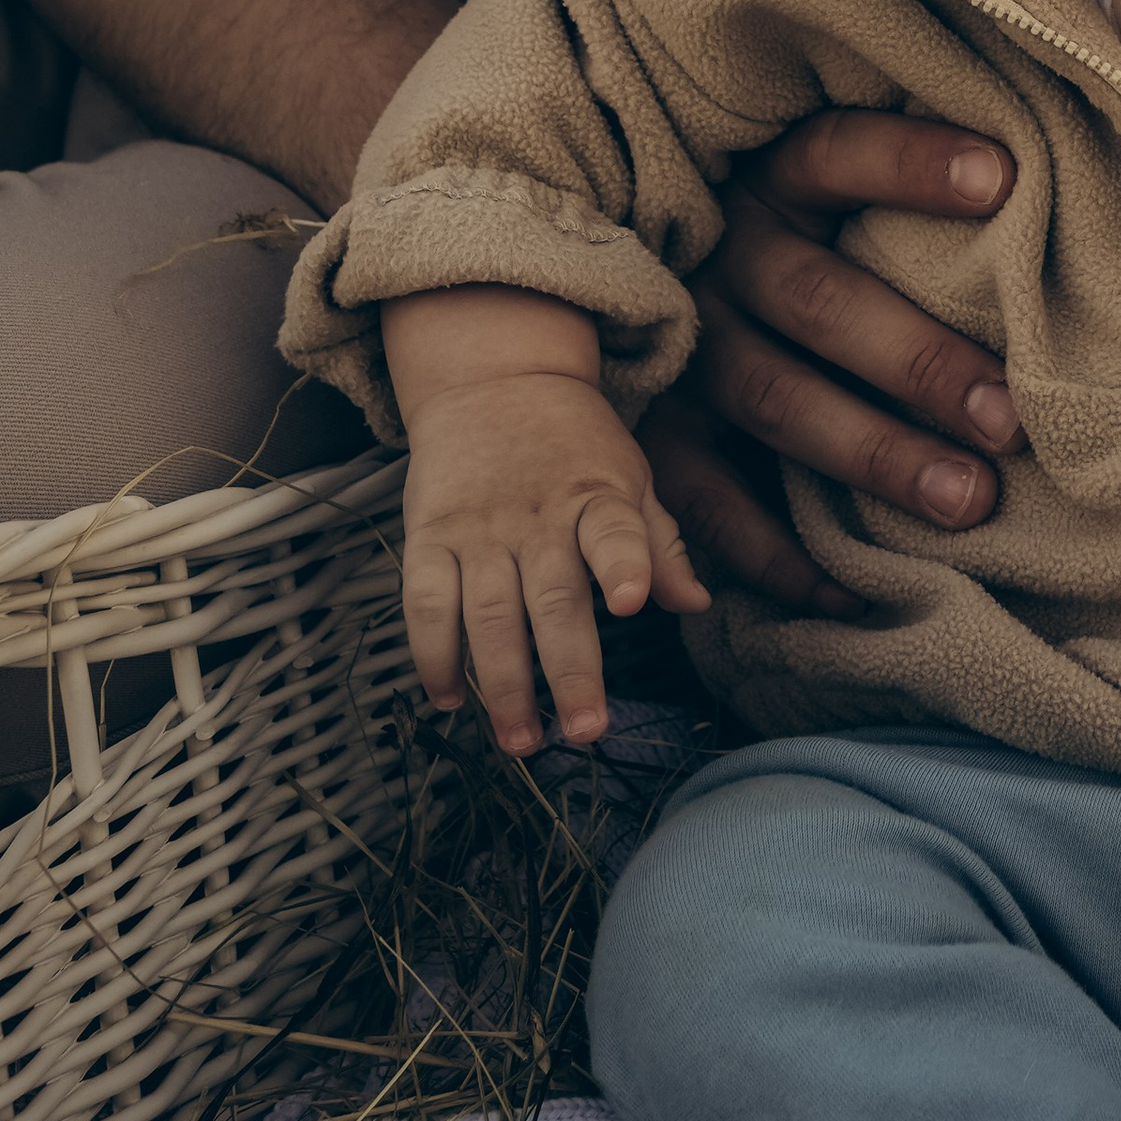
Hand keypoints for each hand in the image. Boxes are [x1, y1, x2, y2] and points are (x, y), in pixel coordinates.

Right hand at [390, 290, 711, 752]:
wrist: (493, 378)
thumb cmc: (575, 443)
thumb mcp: (630, 477)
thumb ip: (659, 543)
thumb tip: (696, 604)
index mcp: (597, 497)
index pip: (615, 530)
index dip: (627, 565)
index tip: (634, 602)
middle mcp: (537, 518)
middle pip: (552, 600)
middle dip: (569, 671)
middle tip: (584, 732)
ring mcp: (478, 530)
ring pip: (486, 616)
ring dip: (502, 685)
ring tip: (522, 742)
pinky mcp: (429, 537)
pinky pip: (425, 605)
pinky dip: (433, 657)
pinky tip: (450, 700)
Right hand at [637, 111, 1019, 616]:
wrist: (631, 303)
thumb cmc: (815, 244)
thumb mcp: (835, 199)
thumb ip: (913, 200)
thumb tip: (1046, 181)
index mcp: (769, 182)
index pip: (835, 155)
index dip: (910, 163)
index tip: (1005, 179)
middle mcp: (721, 259)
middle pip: (820, 300)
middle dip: (920, 360)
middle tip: (1010, 420)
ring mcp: (686, 349)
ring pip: (777, 400)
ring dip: (876, 454)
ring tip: (970, 502)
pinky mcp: (658, 433)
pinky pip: (707, 500)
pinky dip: (775, 553)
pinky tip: (852, 590)